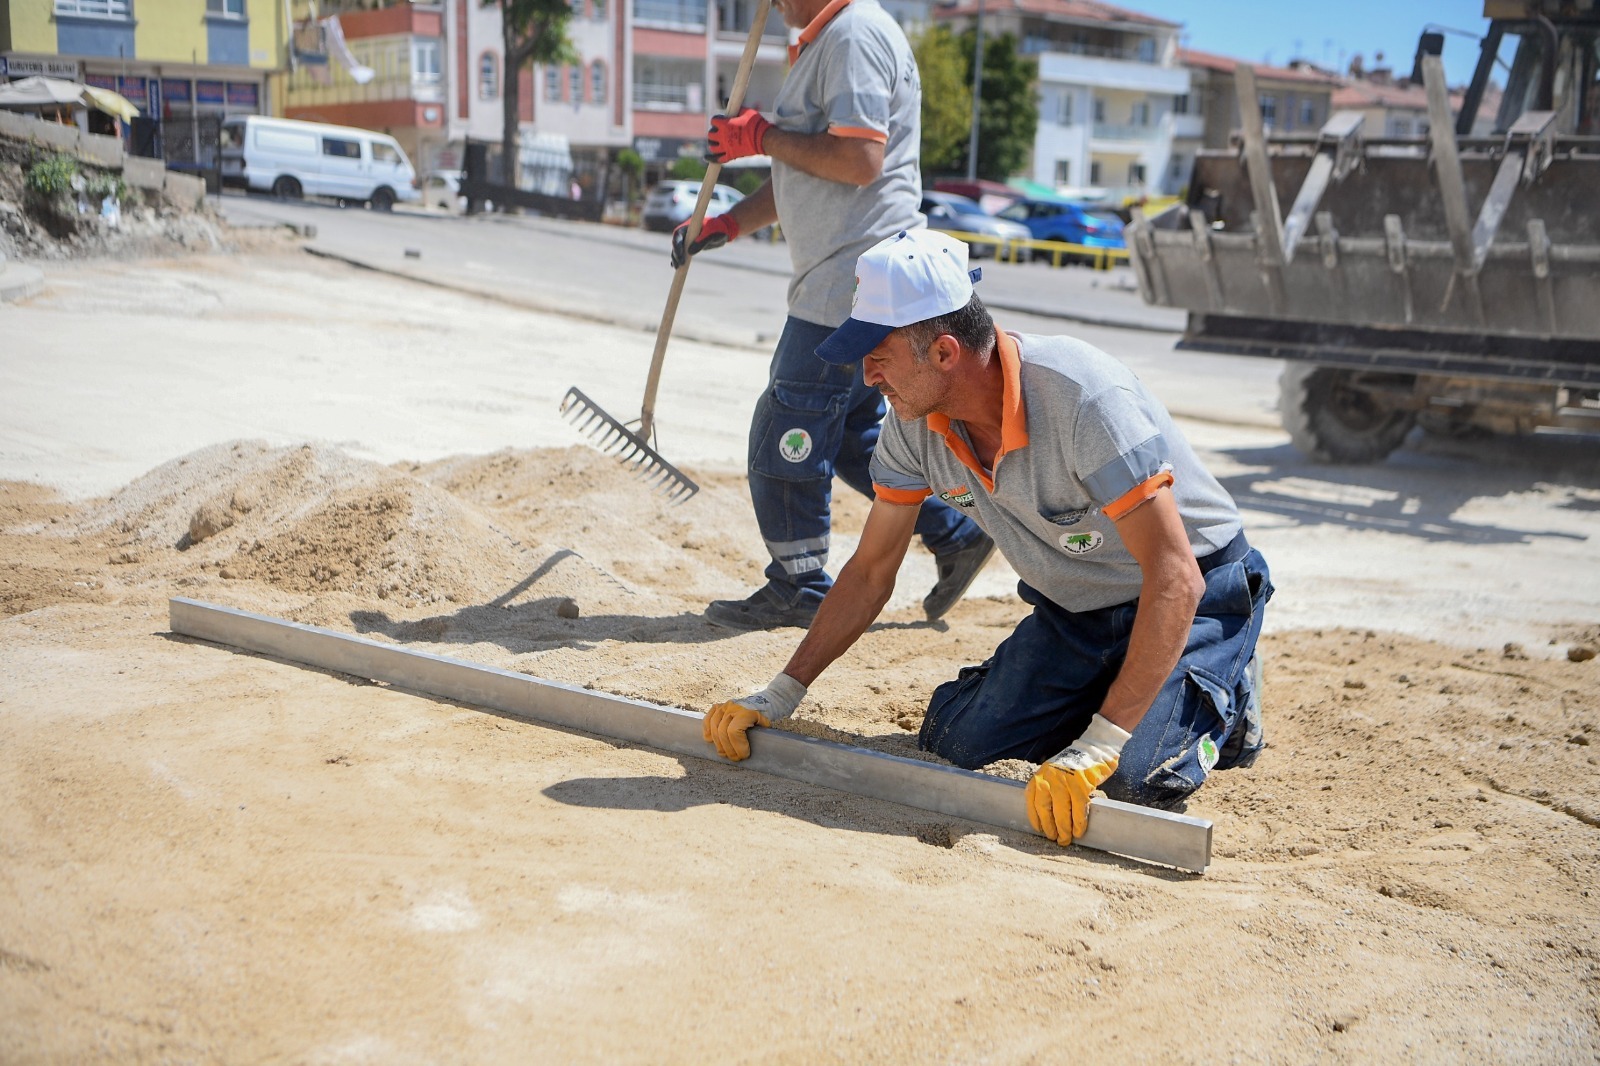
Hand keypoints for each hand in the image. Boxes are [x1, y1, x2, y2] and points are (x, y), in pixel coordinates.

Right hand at [670, 212, 739, 268]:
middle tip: (679, 265)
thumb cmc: (718, 230)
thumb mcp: (712, 235)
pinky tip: (676, 267)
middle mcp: (685, 233)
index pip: (678, 235)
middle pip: (676, 244)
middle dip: (676, 254)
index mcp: (688, 227)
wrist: (724, 231)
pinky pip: (682, 253)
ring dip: (676, 258)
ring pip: (677, 249)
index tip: (680, 255)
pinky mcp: (690, 246)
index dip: (677, 246)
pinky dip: (678, 259)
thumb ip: (702, 242)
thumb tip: (689, 252)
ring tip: (677, 268)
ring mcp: (687, 240)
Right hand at [703, 672, 805, 760]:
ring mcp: (724, 706)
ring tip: (725, 753)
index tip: (744, 755)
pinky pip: (708, 720)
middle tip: (735, 758)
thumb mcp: (767, 726)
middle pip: (722, 732)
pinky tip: (710, 740)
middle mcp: (733, 707)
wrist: (765, 701)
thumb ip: (759, 736)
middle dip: (728, 749)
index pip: (734, 731)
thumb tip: (750, 755)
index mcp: (746, 712)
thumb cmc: (766, 717)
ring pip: (713, 727)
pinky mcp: (718, 707)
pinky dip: (707, 730)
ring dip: (718, 744)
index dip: (737, 747)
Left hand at [705, 108, 771, 162]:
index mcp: (724, 124)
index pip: (714, 121)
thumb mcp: (745, 111)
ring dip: (713, 144)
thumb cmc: (755, 123)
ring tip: (716, 143)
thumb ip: (734, 107)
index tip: (722, 120)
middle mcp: (722, 136)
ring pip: (712, 147)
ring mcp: (726, 147)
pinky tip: (705, 157)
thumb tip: (724, 99)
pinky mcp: (731, 155)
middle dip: (714, 132)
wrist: (764, 138)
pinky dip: (711, 159)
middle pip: (711, 134)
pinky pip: (718, 159)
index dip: (717, 120)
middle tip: (719, 132)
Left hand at [1026, 714, 1130, 845]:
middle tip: (1055, 839)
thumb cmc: (1073, 764)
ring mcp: (1065, 782)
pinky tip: (1079, 831)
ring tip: (1067, 839)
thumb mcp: (1053, 772)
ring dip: (1064, 829)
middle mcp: (1049, 779)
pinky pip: (1078, 810)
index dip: (1035, 819)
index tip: (1040, 830)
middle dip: (1050, 828)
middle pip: (1045, 810)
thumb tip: (1049, 814)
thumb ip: (1049, 788)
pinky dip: (1078, 823)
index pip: (1032, 802)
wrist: (1094, 747)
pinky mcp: (1081, 785)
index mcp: (1040, 776)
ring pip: (1061, 813)